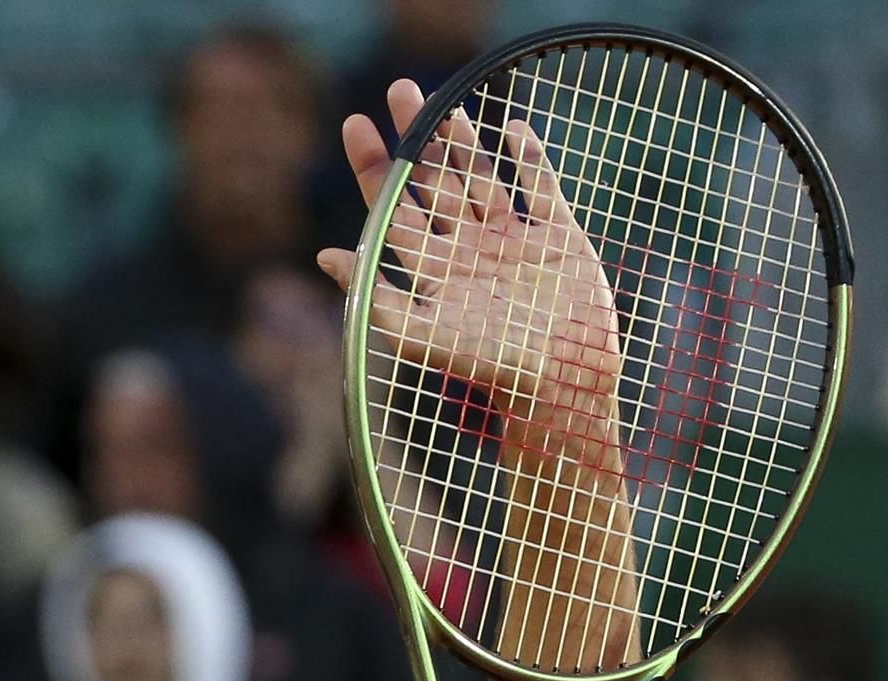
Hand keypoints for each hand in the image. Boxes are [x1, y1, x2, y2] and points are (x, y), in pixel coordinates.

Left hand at [316, 83, 622, 463]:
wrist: (561, 384)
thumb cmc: (488, 369)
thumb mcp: (419, 336)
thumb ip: (374, 297)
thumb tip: (325, 257)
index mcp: (434, 270)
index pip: (394, 210)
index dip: (374, 168)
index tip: (354, 125)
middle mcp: (469, 250)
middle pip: (435, 183)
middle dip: (416, 137)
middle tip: (399, 89)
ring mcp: (513, 241)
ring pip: (482, 177)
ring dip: (463, 139)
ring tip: (444, 99)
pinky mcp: (557, 237)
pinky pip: (541, 187)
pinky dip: (529, 158)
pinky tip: (512, 127)